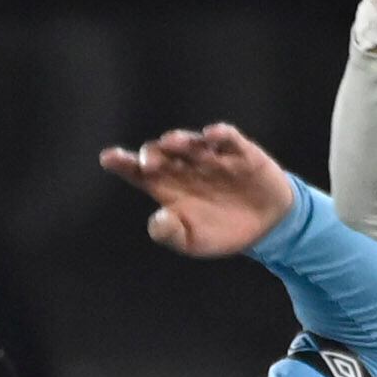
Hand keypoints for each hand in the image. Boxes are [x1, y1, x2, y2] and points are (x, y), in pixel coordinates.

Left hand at [99, 124, 298, 258]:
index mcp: (168, 187)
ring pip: (191, 142)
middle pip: (162, 154)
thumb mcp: (194, 242)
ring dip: (181, 140)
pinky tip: (212, 135)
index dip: (123, 163)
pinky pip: (227, 138)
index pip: (139, 172)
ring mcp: (211, 157)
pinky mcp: (239, 151)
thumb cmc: (222, 231)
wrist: (268, 225)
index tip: (108, 158)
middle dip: (153, 154)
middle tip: (148, 163)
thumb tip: (157, 220)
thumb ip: (172, 234)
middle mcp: (185, 166)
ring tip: (173, 143)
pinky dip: (220, 134)